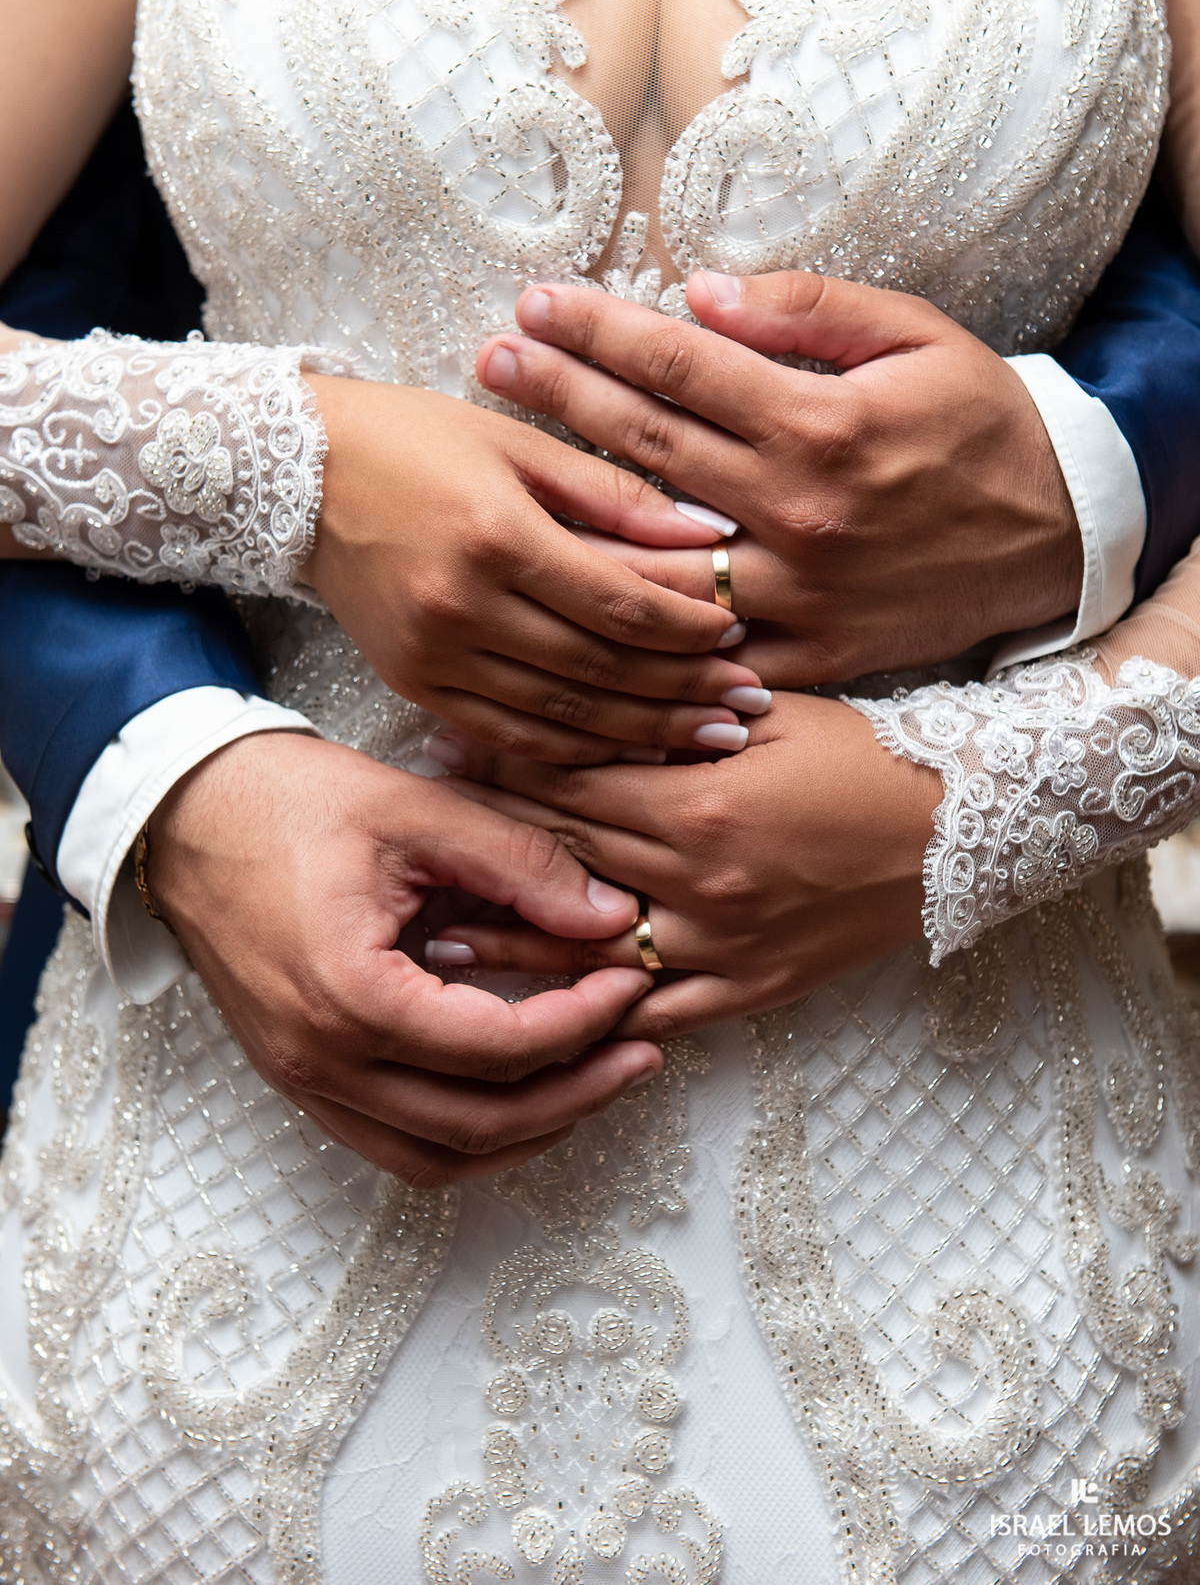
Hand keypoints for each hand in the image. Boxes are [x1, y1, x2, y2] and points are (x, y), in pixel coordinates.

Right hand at [148, 730, 662, 1186]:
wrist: (186, 812)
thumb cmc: (290, 802)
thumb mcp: (419, 812)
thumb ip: (521, 865)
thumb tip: (609, 916)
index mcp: (351, 994)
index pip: (499, 1048)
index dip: (582, 1022)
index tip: (630, 981)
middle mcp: (322, 1060)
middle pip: (478, 1124)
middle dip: (576, 1092)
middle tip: (640, 1051)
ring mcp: (304, 1079)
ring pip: (437, 1157)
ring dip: (526, 1132)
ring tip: (594, 1082)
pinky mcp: (301, 1077)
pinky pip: (394, 1143)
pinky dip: (466, 1137)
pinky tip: (518, 1095)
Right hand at [299, 377, 765, 761]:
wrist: (300, 475)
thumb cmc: (418, 440)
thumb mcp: (518, 443)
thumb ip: (614, 494)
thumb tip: (707, 535)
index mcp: (498, 534)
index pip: (621, 604)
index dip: (688, 629)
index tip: (740, 634)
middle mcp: (463, 605)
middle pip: (599, 668)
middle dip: (682, 691)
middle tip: (745, 705)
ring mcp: (434, 655)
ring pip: (560, 715)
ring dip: (642, 732)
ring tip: (708, 737)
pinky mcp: (413, 684)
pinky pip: (509, 735)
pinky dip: (573, 748)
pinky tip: (625, 751)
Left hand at [424, 695, 940, 1040]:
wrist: (961, 832)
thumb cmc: (868, 755)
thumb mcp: (774, 711)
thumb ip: (677, 712)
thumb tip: (590, 694)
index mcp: (698, 804)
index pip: (570, 785)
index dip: (500, 767)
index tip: (443, 755)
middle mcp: (699, 884)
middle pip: (566, 862)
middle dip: (489, 847)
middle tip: (417, 844)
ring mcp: (723, 946)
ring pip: (592, 949)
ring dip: (514, 943)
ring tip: (439, 938)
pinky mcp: (751, 989)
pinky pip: (661, 1008)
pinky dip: (601, 1010)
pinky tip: (546, 1012)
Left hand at [474, 272, 1082, 684]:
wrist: (1057, 540)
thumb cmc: (980, 426)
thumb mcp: (917, 338)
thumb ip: (807, 311)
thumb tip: (699, 292)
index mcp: (821, 425)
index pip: (680, 367)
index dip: (599, 330)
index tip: (535, 302)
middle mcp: (797, 513)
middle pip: (646, 448)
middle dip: (558, 394)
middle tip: (491, 358)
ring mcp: (796, 594)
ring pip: (653, 553)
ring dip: (569, 505)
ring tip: (500, 467)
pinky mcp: (807, 655)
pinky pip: (701, 644)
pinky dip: (638, 621)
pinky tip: (572, 587)